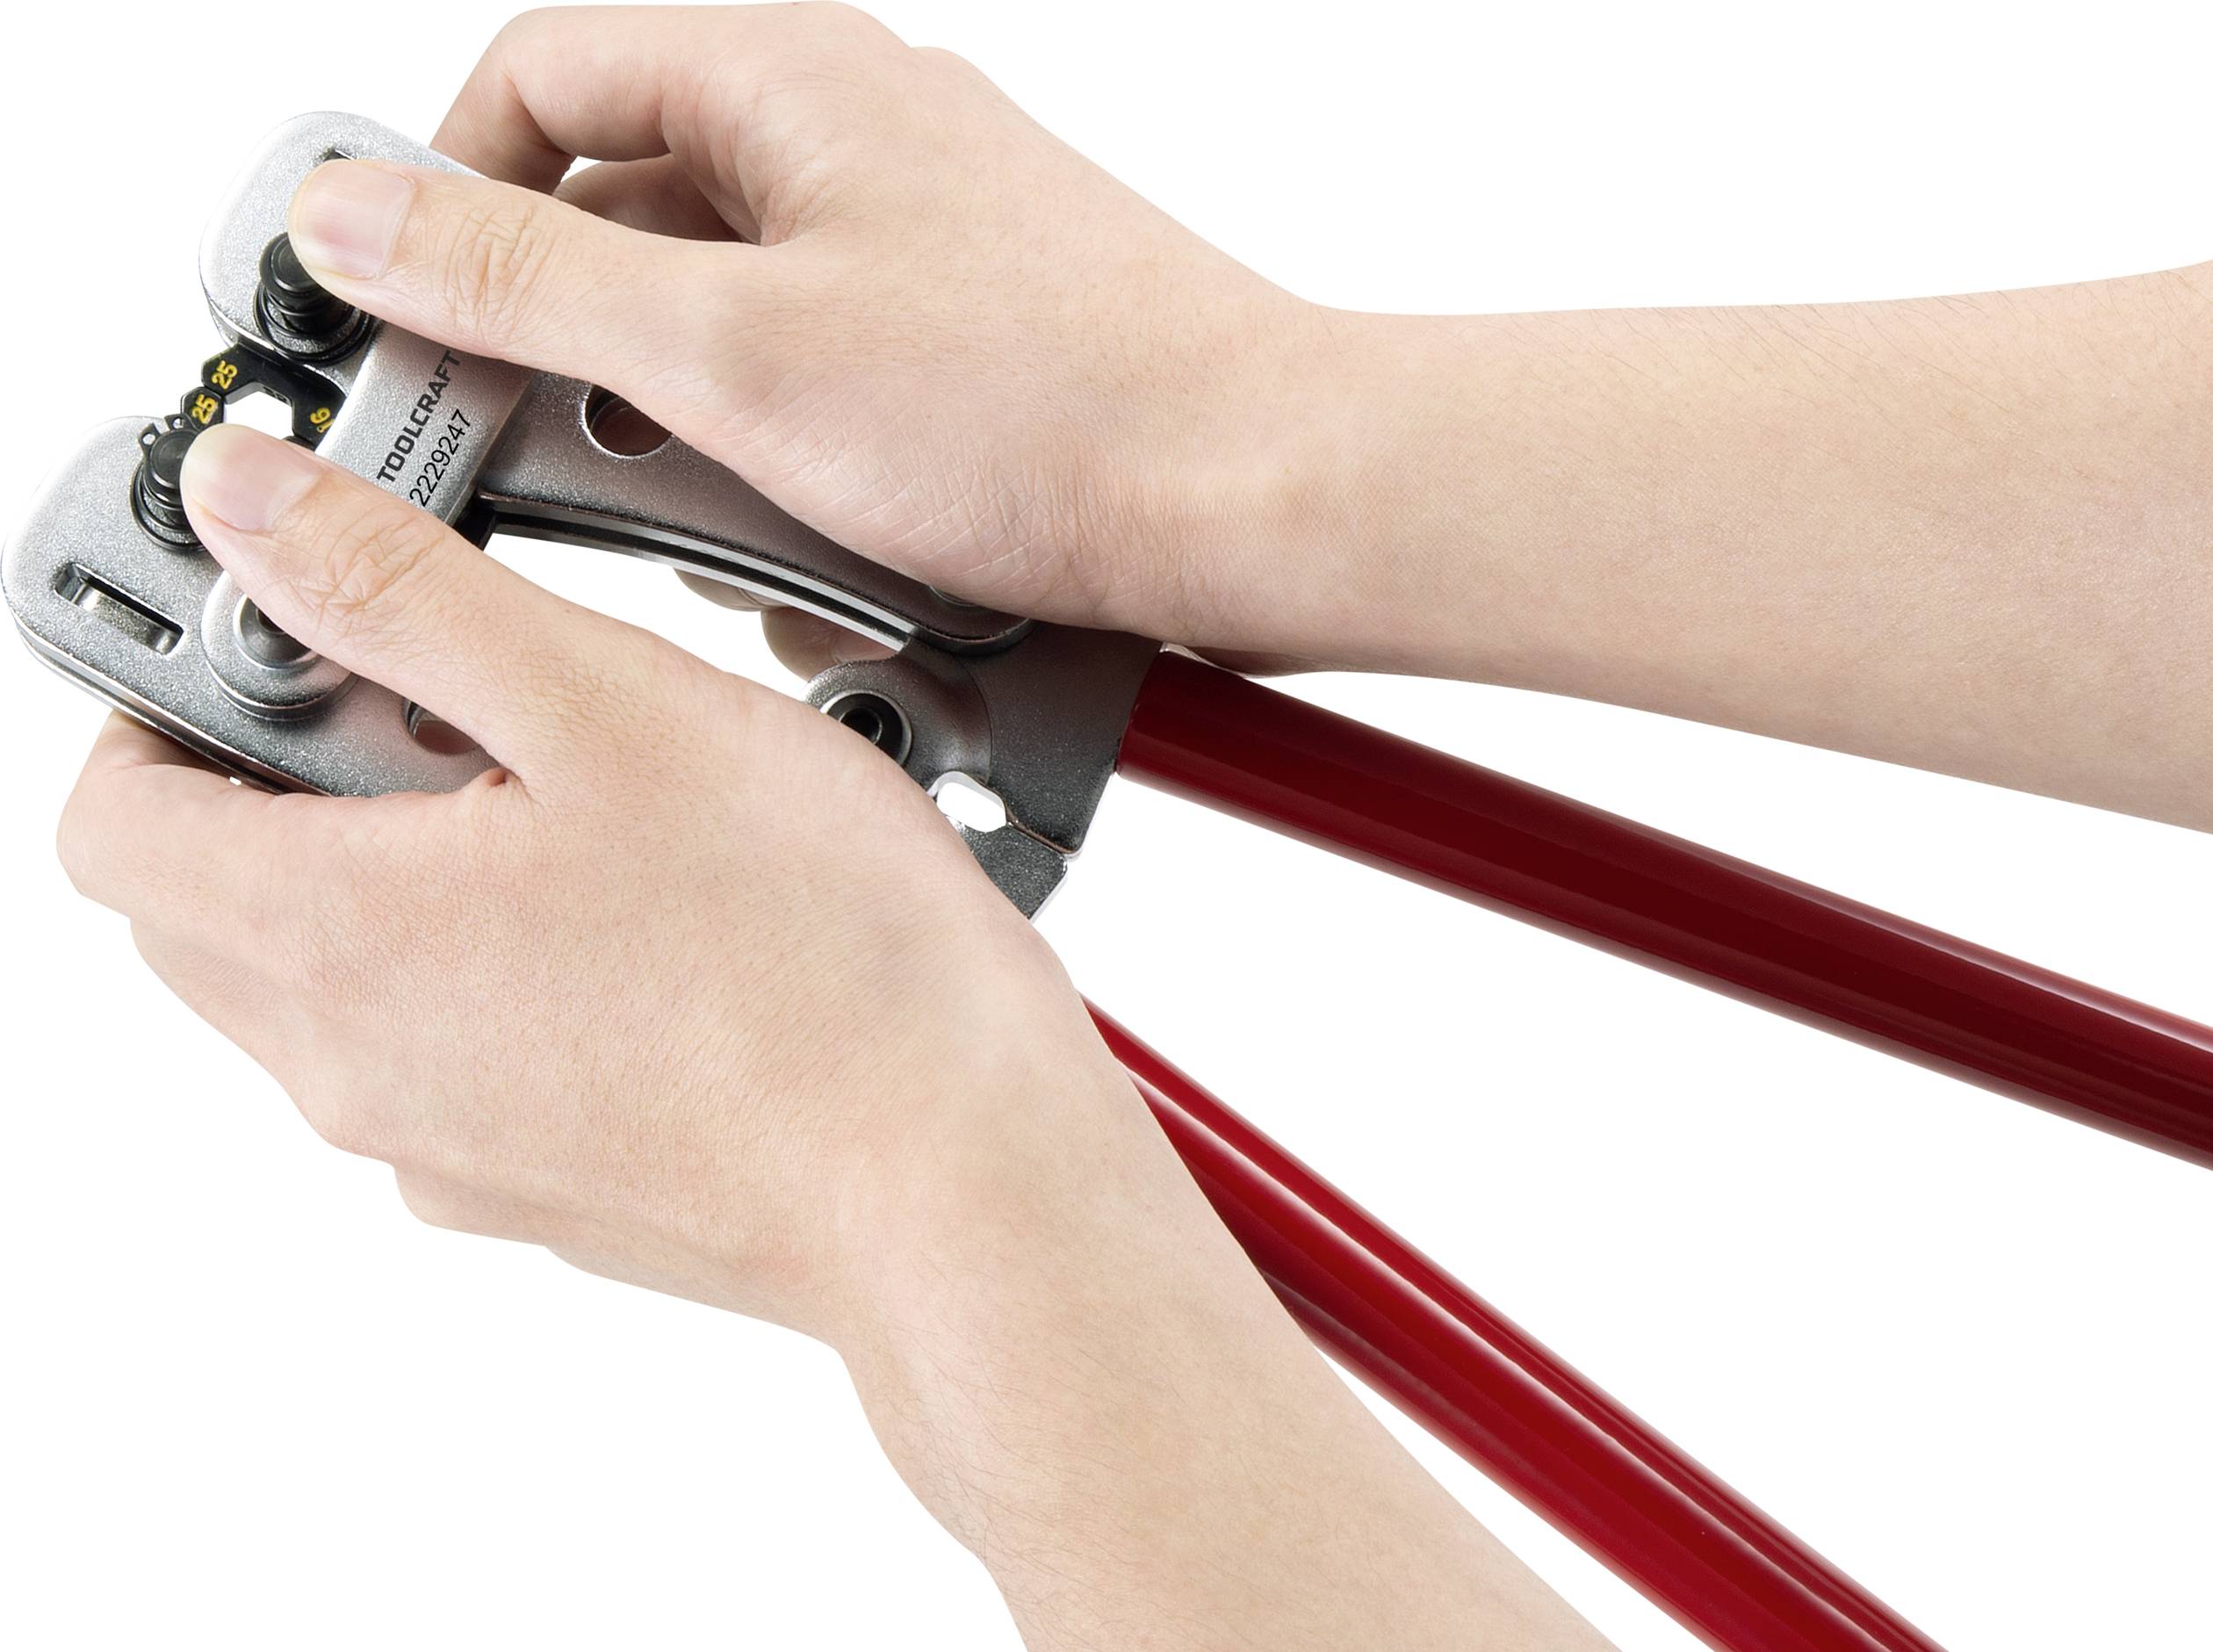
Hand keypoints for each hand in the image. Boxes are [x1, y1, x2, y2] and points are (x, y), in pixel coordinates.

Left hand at [54, 424, 1612, 1651]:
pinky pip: (452, 1050)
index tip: (287, 636)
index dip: (167, 700)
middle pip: (213, 903)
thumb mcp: (604, 706)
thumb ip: (402, 592)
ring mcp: (448, 1145)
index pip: (113, 814)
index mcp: (333, 938)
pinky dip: (488, 966)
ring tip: (578, 804)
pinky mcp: (542, 1183)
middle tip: (451, 703)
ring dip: (401, 870)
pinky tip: (643, 916)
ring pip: (338, 978)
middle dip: (290, 778)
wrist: (961, 1181)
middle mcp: (356, 1070)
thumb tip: (245, 508)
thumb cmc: (818, 965)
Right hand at [279, 3, 1342, 673]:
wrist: (1256, 503)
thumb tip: (355, 223)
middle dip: (578, 355)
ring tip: (744, 519)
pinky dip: (788, 476)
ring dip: (692, 442)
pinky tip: (824, 552)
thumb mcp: (732, 350)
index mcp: (790, 76)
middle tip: (564, 457)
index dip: (443, 190)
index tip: (401, 314)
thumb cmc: (1053, 408)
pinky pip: (810, 396)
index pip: (537, 74)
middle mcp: (851, 141)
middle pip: (618, 212)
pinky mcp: (955, 355)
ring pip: (713, 328)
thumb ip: (523, 279)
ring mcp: (909, 249)